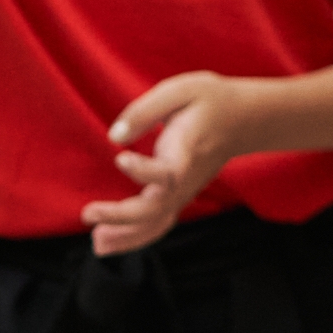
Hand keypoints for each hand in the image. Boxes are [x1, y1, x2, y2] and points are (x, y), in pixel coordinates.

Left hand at [86, 72, 260, 256]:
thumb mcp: (179, 90)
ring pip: (157, 224)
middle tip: (88, 214)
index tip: (121, 158)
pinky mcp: (179, 196)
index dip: (144, 171)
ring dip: (126, 236)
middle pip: (157, 209)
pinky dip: (134, 237)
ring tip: (96, 242)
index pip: (169, 173)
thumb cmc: (209, 100)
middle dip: (122, 217)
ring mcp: (184, 191)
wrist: (244, 119)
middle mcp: (186, 178)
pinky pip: (158, 224)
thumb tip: (114, 136)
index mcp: (186, 151)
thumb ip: (144, 111)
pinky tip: (107, 241)